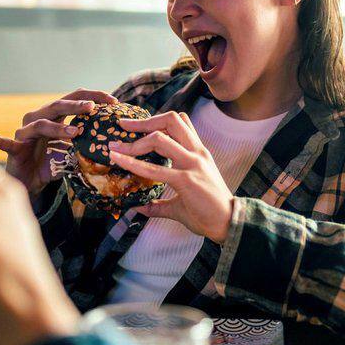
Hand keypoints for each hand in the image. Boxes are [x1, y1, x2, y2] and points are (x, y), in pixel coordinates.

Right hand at [0, 89, 116, 193]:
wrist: (29, 182)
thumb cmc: (51, 164)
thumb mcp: (73, 154)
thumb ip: (86, 145)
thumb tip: (113, 144)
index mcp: (55, 116)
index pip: (75, 99)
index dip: (94, 97)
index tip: (113, 101)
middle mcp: (39, 118)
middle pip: (59, 105)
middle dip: (78, 105)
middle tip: (94, 108)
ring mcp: (25, 132)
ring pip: (42, 123)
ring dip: (59, 128)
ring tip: (76, 132)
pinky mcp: (14, 147)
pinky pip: (6, 143)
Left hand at [108, 111, 233, 243]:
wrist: (229, 223)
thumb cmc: (208, 212)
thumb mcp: (183, 200)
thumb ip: (160, 203)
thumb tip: (138, 207)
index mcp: (197, 153)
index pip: (180, 123)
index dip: (157, 120)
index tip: (137, 126)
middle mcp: (196, 153)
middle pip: (170, 120)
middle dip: (143, 122)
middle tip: (122, 126)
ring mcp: (192, 164)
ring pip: (161, 138)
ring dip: (134, 142)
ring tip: (115, 148)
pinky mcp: (186, 180)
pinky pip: (155, 169)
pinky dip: (133, 164)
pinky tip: (119, 161)